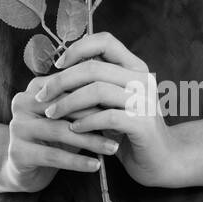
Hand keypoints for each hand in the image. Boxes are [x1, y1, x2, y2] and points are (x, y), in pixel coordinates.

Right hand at [0, 74, 121, 193]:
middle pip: (64, 107)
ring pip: (60, 131)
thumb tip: (118, 93)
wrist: (26, 170)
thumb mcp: (69, 117)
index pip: (68, 87)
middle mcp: (21, 102)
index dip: (95, 96)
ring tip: (112, 148)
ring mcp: (17, 127)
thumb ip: (84, 103)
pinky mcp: (18, 152)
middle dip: (95, 117)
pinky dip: (77, 161)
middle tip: (121, 126)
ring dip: (89, 140)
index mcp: (35, 88)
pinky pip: (53, 155)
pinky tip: (95, 165)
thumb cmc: (55, 139)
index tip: (120, 105)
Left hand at [33, 31, 187, 187]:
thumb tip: (56, 70)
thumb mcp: (111, 101)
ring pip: (97, 90)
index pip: (105, 41)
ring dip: (68, 102)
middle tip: (42, 96)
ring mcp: (145, 100)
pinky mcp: (143, 124)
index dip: (78, 48)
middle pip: (94, 67)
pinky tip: (73, 129)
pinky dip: (85, 122)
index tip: (57, 65)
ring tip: (52, 113)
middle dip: (61, 81)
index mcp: (134, 67)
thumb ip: (93, 83)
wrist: (160, 160)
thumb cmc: (128, 129)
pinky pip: (107, 116)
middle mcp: (143, 78)